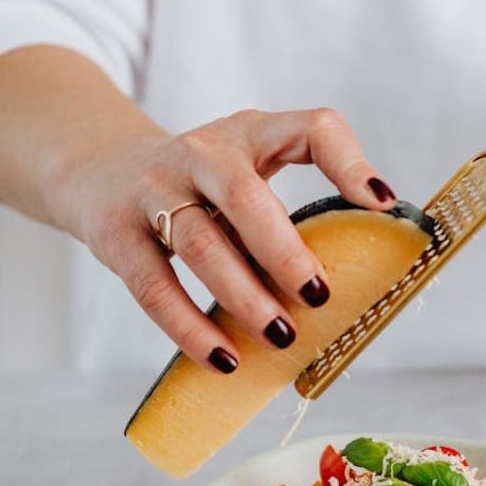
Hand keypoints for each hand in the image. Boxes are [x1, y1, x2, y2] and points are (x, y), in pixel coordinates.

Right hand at [57, 108, 395, 372]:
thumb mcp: (251, 168)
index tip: (382, 205)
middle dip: (284, 251)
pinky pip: (154, 286)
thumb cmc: (202, 184)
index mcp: (250, 134)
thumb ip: (301, 199)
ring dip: (243, 296)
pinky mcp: (117, 234)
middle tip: (318, 296)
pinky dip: (189, 327)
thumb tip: (367, 267)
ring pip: (199, 244)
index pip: (310, 129)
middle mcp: (201, 153)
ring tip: (280, 336)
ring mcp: (153, 190)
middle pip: (245, 196)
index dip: (349, 162)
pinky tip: (223, 357)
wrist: (102, 171)